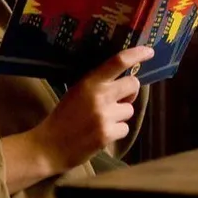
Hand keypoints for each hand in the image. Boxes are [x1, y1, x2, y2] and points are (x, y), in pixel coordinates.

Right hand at [29, 46, 152, 174]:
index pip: (118, 62)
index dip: (137, 54)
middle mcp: (99, 96)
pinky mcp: (107, 134)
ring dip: (120, 115)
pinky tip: (101, 133)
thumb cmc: (63, 117)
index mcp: (89, 82)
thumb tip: (123, 79)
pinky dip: (116, 131)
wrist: (48, 146)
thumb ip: (97, 84)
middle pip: (133, 85)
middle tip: (119, 99)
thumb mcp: (76, 92)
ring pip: (129, 110)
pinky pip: (125, 128)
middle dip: (130, 92)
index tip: (149, 51)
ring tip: (102, 120)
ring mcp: (104, 116)